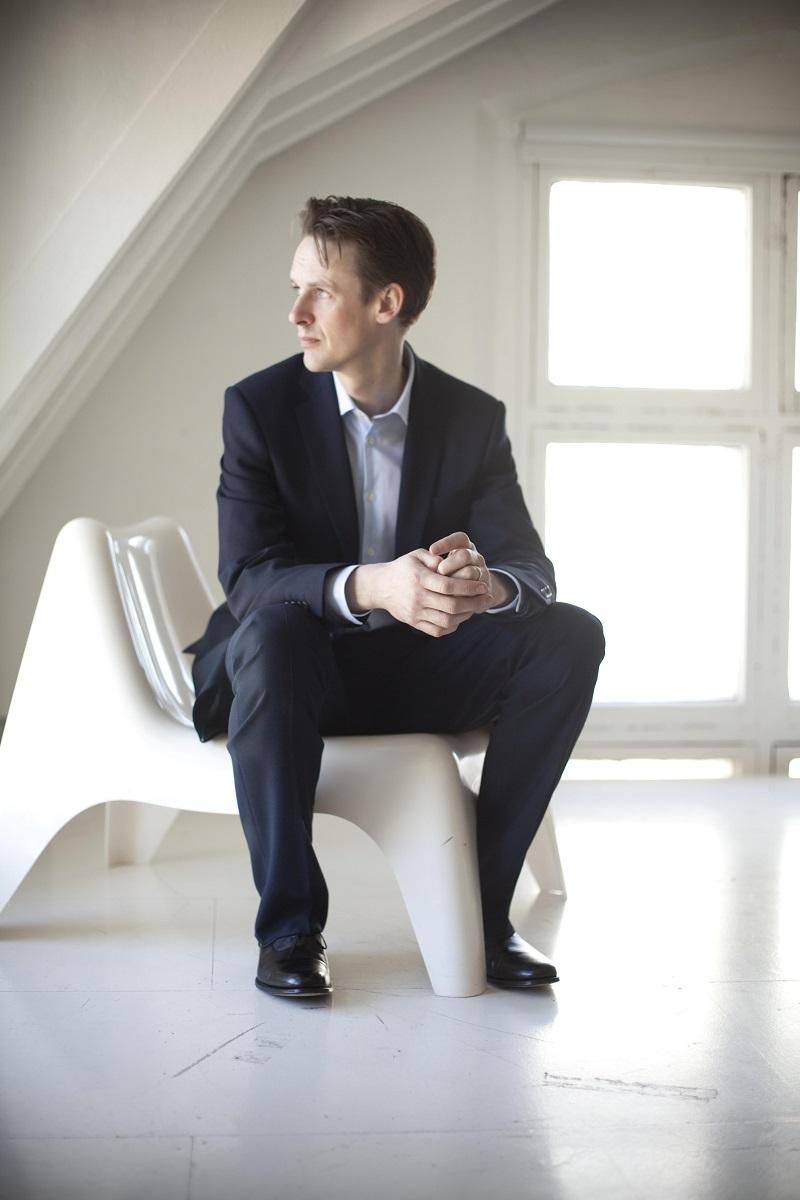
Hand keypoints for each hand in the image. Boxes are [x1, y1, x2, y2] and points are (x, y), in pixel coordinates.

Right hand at [346, 548, 490, 636]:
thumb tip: (452, 562)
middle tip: (487, 598)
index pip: (449, 586)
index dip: (469, 587)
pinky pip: (438, 630)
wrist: (380, 587)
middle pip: (451, 606)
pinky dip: (452, 626)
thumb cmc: (402, 568)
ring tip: (475, 607)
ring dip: (466, 616)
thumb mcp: (416, 555)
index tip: (483, 586)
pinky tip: (460, 617)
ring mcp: (416, 613)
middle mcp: (418, 598)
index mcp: (420, 579)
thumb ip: (435, 557)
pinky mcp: (414, 623)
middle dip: (474, 603)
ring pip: (447, 621)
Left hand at [429, 532, 512, 607]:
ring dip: (455, 580)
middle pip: (464, 555)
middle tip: (439, 572)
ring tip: (444, 588)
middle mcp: (476, 558)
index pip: (460, 539)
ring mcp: (482, 572)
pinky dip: (463, 594)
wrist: (474, 592)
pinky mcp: (486, 588)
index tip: (432, 550)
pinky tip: (451, 598)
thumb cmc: (449, 574)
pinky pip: (476, 589)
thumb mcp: (442, 564)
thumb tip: (433, 567)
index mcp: (466, 547)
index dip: (446, 543)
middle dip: (450, 564)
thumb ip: (436, 562)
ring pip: (471, 572)